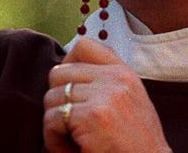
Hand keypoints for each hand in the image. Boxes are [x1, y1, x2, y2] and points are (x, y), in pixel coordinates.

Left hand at [43, 38, 171, 152]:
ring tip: (71, 140)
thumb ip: (106, 83)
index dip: (67, 65)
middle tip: (68, 124)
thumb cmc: (136, 144)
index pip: (83, 46)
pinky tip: (71, 149)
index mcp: (124, 73)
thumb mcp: (130, 102)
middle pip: (58, 73)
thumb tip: (67, 71)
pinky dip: (53, 139)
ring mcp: (105, 96)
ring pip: (51, 97)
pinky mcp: (93, 117)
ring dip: (55, 124)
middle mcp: (116, 79)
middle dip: (57, 101)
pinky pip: (52, 120)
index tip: (70, 89)